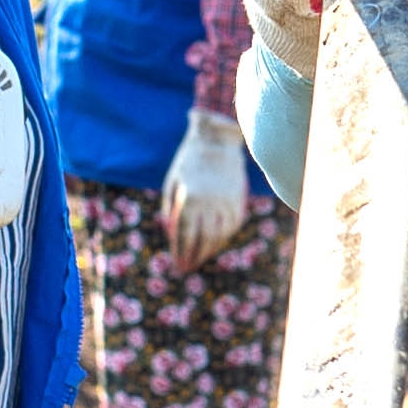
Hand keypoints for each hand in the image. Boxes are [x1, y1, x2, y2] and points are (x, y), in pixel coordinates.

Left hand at [162, 108, 253, 266]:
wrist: (217, 140)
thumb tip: (171, 233)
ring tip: (201, 259)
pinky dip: (225, 237)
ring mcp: (226, 201)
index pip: (184, 233)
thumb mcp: (172, 182)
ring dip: (210, 250)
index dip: (180, 251)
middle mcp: (208, 202)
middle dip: (195, 256)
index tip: (177, 264)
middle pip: (202, 239)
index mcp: (188, 198)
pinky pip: (232, 225)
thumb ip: (170, 208)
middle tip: (188, 268)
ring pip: (220, 235)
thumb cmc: (189, 162)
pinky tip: (217, 243)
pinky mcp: (238, 199)